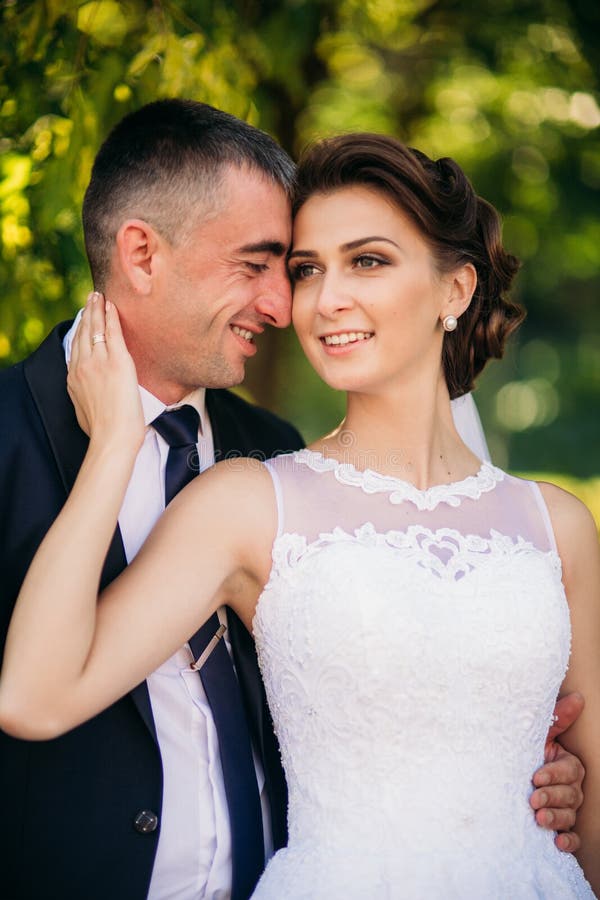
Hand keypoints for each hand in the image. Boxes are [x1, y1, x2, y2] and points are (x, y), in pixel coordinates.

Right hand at [67, 291, 144, 451]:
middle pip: (83, 332)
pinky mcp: (118, 362)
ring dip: (97, 309)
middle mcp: (83, 365)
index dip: (80, 329)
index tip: (83, 319)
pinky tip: (112, 306)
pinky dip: (112, 317)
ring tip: (99, 296)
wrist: (112, 437)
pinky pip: (113, 332)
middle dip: (87, 313)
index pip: (76, 346)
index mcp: (73, 377)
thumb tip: (88, 393)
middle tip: (90, 298)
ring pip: (96, 328)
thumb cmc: (103, 431)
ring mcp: (99, 362)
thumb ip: (83, 394)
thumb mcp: (83, 409)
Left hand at [530, 692, 584, 852]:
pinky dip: (568, 842)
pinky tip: (557, 843)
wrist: (494, 776)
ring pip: (570, 816)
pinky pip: (572, 838)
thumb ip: (556, 718)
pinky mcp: (557, 828)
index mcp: (565, 765)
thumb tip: (578, 697)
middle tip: (533, 798)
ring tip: (539, 819)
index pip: (570, 771)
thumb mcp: (534, 734)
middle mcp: (568, 788)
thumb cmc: (517, 751)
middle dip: (553, 797)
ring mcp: (563, 809)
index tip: (535, 777)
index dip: (555, 774)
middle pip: (572, 795)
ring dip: (556, 818)